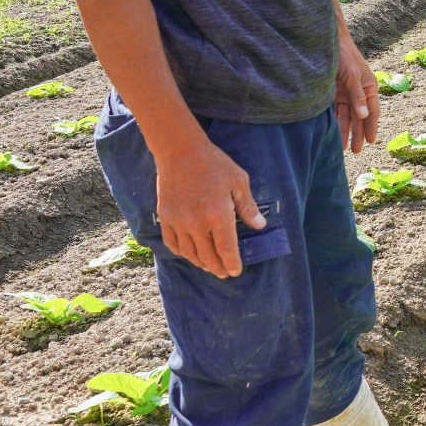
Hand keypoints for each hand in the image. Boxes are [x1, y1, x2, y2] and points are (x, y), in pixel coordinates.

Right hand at [155, 136, 264, 278]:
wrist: (180, 152)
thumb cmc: (214, 164)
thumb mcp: (238, 181)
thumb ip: (248, 206)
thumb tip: (259, 226)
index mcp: (218, 214)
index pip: (226, 248)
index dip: (232, 263)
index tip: (235, 271)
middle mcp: (197, 223)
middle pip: (208, 256)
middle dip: (218, 268)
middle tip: (224, 273)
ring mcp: (178, 221)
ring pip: (190, 253)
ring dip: (201, 263)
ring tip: (209, 267)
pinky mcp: (165, 217)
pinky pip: (173, 243)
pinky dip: (182, 252)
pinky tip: (189, 254)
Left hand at [336, 29, 379, 153]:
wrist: (327, 41)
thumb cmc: (345, 55)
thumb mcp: (352, 75)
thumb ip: (357, 96)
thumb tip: (363, 115)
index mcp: (369, 86)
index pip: (372, 110)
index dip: (371, 126)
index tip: (370, 141)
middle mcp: (358, 91)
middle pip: (359, 116)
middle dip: (357, 133)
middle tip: (356, 151)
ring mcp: (345, 92)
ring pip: (346, 115)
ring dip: (345, 130)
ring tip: (343, 147)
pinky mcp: (333, 92)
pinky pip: (334, 110)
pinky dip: (334, 121)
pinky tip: (331, 132)